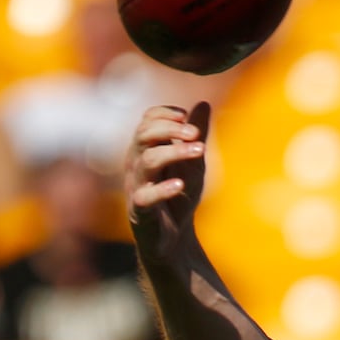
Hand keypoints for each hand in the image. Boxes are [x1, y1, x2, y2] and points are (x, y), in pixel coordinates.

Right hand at [125, 102, 211, 257]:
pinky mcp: (140, 210)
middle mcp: (136, 163)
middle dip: (169, 129)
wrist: (173, 236)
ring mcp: (137, 186)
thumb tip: (203, 103)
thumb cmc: (178, 195)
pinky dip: (163, 190)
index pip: (146, 120)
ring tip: (200, 151)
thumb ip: (196, 135)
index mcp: (146, 149)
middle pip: (143, 135)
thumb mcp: (193, 162)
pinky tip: (180, 185)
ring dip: (173, 153)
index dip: (164, 114)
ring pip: (146, 161)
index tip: (186, 116)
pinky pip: (145, 197)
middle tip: (195, 133)